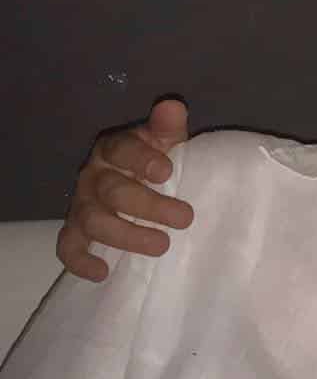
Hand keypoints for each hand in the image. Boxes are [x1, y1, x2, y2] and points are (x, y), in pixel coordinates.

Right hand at [56, 99, 193, 281]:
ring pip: (92, 220)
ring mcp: (82, 204)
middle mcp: (94, 175)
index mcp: (114, 149)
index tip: (166, 171)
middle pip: (113, 190)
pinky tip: (102, 273)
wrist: (135, 183)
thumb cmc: (154, 161)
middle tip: (185, 218)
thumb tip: (173, 105)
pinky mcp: (76, 230)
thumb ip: (167, 127)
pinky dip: (80, 261)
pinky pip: (68, 246)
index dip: (141, 159)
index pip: (121, 150)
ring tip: (161, 246)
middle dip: (148, 205)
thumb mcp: (164, 141)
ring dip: (125, 235)